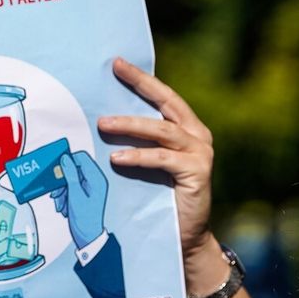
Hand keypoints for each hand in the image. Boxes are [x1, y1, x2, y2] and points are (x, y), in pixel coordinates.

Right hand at [52, 150, 108, 247]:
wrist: (87, 236)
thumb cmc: (85, 218)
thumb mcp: (75, 194)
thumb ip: (70, 174)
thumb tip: (65, 158)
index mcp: (96, 179)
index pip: (81, 158)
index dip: (67, 161)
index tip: (56, 170)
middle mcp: (94, 181)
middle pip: (73, 168)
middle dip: (62, 179)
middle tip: (56, 191)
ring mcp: (88, 187)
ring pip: (69, 178)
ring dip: (61, 189)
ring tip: (59, 201)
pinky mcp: (83, 193)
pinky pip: (69, 187)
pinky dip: (63, 194)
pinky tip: (62, 204)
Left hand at [96, 57, 214, 256]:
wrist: (184, 235)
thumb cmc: (158, 195)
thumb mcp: (145, 161)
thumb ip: (135, 140)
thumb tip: (98, 118)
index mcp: (185, 127)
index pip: (162, 96)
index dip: (141, 78)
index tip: (117, 62)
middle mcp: (197, 135)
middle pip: (166, 103)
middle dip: (140, 85)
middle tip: (114, 73)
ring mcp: (200, 153)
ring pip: (162, 130)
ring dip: (130, 125)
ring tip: (103, 124)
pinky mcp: (198, 173)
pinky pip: (164, 159)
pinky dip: (139, 157)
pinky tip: (117, 158)